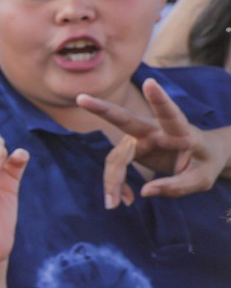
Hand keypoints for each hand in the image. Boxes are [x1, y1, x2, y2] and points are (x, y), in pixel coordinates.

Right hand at [77, 79, 229, 206]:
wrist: (201, 156)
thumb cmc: (205, 163)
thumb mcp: (202, 179)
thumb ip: (176, 186)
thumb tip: (144, 192)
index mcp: (180, 130)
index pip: (170, 114)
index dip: (160, 99)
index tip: (150, 83)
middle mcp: (155, 130)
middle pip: (125, 120)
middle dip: (103, 109)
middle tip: (81, 98)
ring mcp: (139, 138)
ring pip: (116, 158)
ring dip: (112, 180)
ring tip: (113, 204)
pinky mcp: (131, 149)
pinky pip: (116, 168)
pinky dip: (117, 185)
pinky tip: (123, 200)